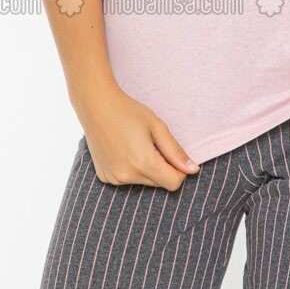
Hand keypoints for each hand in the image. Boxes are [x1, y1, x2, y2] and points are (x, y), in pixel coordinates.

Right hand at [71, 82, 200, 189]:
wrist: (96, 105)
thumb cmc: (129, 111)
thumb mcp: (157, 127)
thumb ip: (176, 152)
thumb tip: (193, 170)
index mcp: (144, 163)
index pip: (173, 183)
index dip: (179, 170)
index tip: (172, 153)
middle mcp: (128, 176)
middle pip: (159, 183)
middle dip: (162, 168)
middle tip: (152, 143)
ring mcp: (114, 179)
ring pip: (144, 182)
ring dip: (147, 169)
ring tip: (136, 144)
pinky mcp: (105, 177)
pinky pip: (127, 179)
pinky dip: (131, 169)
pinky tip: (123, 149)